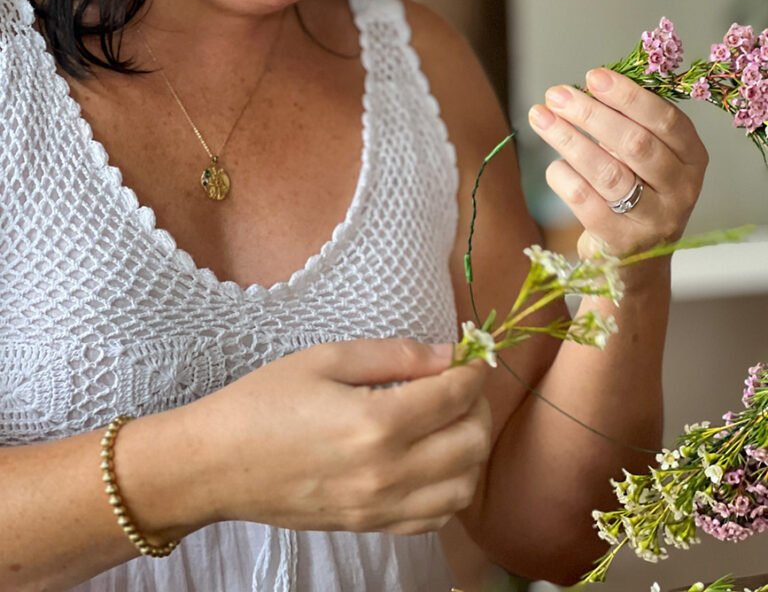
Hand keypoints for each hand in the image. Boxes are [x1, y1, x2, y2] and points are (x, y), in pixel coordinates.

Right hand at [189, 338, 490, 534]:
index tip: (472, 353)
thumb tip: (446, 354)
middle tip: (460, 383)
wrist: (217, 465)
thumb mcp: (326, 358)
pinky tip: (432, 459)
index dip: (473, 369)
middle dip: (478, 406)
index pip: (454, 395)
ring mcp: (381, 507)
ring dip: (471, 450)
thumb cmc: (264, 401)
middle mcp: (387, 472)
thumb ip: (393, 355)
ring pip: (464, 487)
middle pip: (471, 444)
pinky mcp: (371, 527)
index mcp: (375, 423)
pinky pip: (436, 517)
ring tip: (449, 421)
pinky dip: (450, 487)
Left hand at [528, 67, 707, 256]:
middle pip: (636, 144)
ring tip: (540, 117)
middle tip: (557, 94)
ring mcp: (654, 220)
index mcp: (693, 159)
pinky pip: (584, 200)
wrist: (636, 260)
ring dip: (569, 139)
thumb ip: (628, 122)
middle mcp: (681, 191)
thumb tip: (586, 87)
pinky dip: (563, 175)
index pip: (666, 120)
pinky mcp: (620, 242)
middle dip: (591, 114)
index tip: (593, 76)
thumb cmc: (638, 190)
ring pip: (608, 173)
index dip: (629, 96)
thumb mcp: (648, 156)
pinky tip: (553, 163)